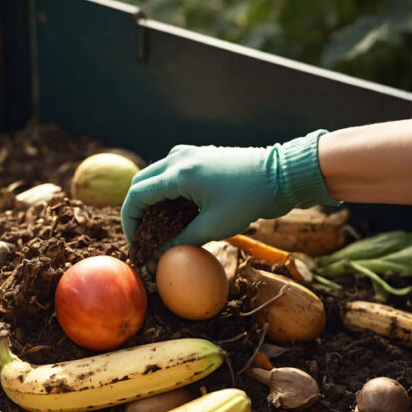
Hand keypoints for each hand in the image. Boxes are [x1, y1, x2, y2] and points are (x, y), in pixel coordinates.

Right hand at [121, 130, 338, 249]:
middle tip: (142, 237)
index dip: (130, 222)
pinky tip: (175, 214)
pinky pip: (169, 175)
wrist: (281, 174)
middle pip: (140, 185)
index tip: (135, 243)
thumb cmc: (249, 200)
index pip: (137, 196)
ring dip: (151, 203)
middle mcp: (177, 158)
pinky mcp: (197, 156)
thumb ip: (181, 241)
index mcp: (177, 173)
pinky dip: (166, 194)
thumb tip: (159, 258)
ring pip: (154, 179)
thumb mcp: (213, 227)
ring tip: (158, 229)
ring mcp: (186, 154)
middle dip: (137, 212)